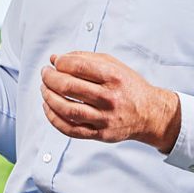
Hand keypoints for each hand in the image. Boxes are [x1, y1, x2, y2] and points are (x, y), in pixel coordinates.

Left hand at [41, 51, 182, 152]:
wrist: (149, 114)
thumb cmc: (128, 86)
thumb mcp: (113, 65)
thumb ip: (85, 58)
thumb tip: (55, 58)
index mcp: (113, 77)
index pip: (78, 66)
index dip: (60, 62)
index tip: (55, 62)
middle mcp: (109, 98)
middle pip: (68, 87)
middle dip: (50, 78)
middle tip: (45, 74)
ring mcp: (104, 118)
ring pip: (67, 109)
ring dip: (48, 97)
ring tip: (44, 89)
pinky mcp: (99, 134)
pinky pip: (70, 129)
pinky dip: (54, 119)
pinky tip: (48, 108)